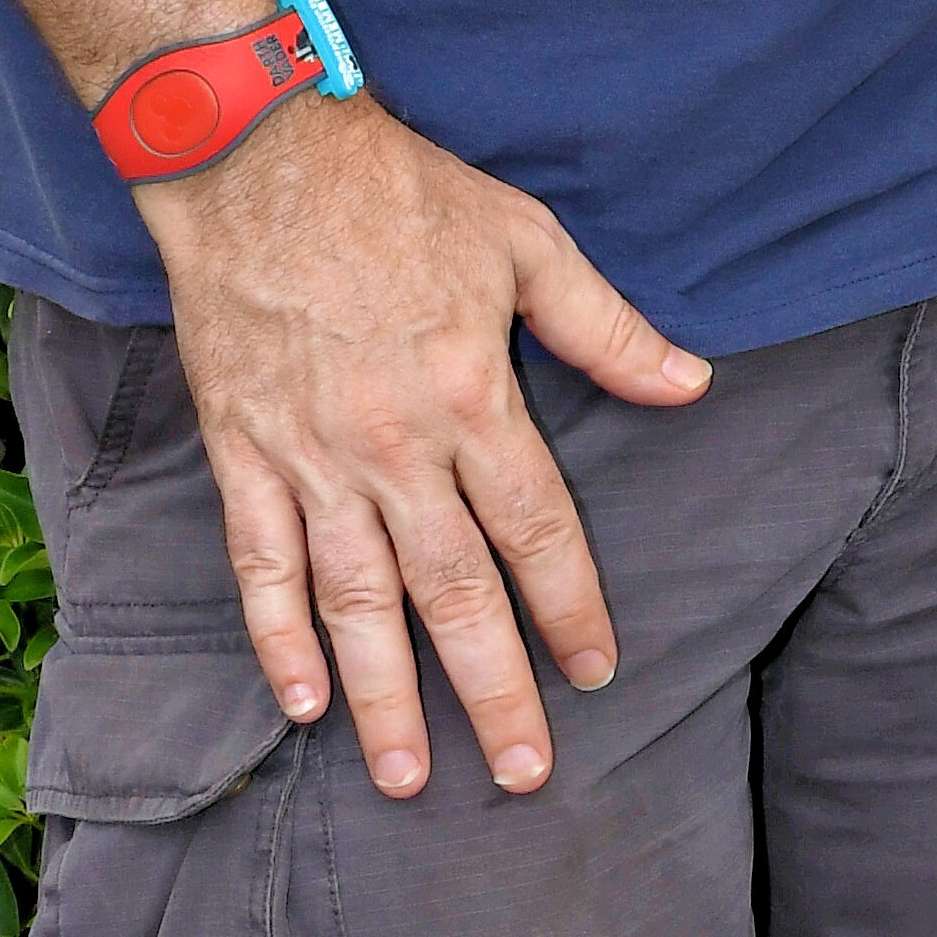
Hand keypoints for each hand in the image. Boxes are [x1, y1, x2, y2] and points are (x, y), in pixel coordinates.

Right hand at [147, 94, 708, 800]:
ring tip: (409, 778)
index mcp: (471, 398)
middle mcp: (394, 447)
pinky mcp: (243, 452)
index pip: (536, 532)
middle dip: (493, 691)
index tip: (597, 671)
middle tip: (523, 774)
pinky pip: (261, 564)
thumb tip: (693, 384)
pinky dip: (279, 638)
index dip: (570, 609)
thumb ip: (605, 327)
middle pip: (454, 594)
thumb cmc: (400, 192)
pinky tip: (303, 702)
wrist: (255, 158)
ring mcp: (311, 457)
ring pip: (357, 603)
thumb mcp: (525, 240)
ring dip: (385, 698)